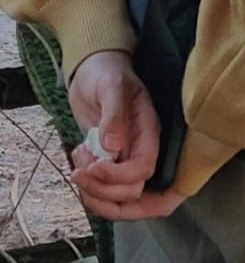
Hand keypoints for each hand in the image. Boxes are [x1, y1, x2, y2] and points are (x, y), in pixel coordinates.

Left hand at [66, 51, 182, 219]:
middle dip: (103, 188)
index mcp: (149, 130)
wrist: (93, 69)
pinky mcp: (107, 159)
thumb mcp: (111, 86)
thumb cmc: (106, 72)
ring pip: (116, 193)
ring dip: (92, 189)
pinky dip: (86, 184)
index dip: (119, 176)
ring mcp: (123, 155)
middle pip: (132, 188)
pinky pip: (101, 186)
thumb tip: (113, 148)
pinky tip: (78, 160)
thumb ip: (114, 114)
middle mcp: (139, 146)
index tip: (93, 167)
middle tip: (79, 172)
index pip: (144, 167)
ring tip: (78, 166)